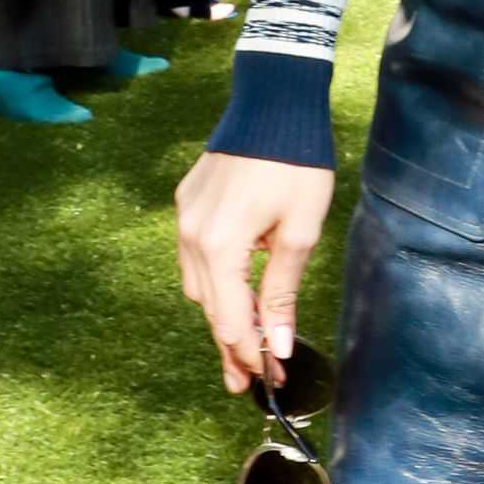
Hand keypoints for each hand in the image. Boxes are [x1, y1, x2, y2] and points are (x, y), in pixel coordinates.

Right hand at [175, 148, 334, 390]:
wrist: (272, 103)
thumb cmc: (296, 164)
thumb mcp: (300, 232)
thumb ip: (283, 292)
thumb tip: (279, 345)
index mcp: (219, 247)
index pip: (231, 321)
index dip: (250, 356)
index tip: (270, 380)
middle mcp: (191, 237)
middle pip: (210, 309)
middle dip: (234, 345)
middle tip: (253, 380)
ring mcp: (183, 219)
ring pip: (197, 286)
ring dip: (222, 314)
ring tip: (246, 344)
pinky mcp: (186, 203)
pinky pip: (194, 256)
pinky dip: (214, 281)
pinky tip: (235, 292)